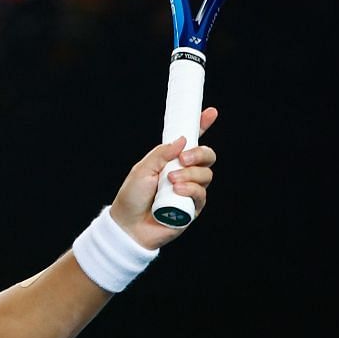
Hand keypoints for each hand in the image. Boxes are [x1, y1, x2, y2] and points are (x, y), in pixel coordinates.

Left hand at [111, 107, 218, 249]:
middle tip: (183, 159)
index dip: (201, 126)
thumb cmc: (132, 197)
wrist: (128, 225)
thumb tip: (182, 139)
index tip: (210, 112)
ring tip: (171, 181)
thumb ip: (161, 153)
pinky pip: (202, 194)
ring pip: (206, 174)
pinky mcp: (193, 207)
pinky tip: (178, 191)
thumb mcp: (142, 169)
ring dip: (190, 175)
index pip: (191, 141)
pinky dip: (191, 190)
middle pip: (207, 156)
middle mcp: (184, 173)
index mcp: (171, 160)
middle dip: (200, 154)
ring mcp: (190, 189)